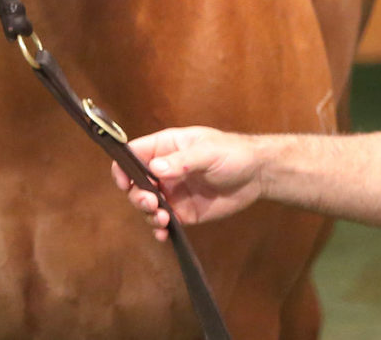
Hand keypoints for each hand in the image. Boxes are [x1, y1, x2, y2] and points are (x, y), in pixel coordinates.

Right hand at [110, 126, 264, 241]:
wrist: (257, 175)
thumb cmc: (232, 154)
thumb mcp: (208, 152)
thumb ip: (182, 161)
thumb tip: (155, 169)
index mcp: (166, 148)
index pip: (133, 154)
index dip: (123, 167)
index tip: (125, 182)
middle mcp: (164, 170)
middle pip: (135, 183)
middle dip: (137, 196)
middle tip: (152, 203)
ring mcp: (172, 192)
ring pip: (146, 205)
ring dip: (147, 214)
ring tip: (162, 218)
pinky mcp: (182, 212)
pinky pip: (163, 222)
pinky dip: (158, 229)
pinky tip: (163, 233)